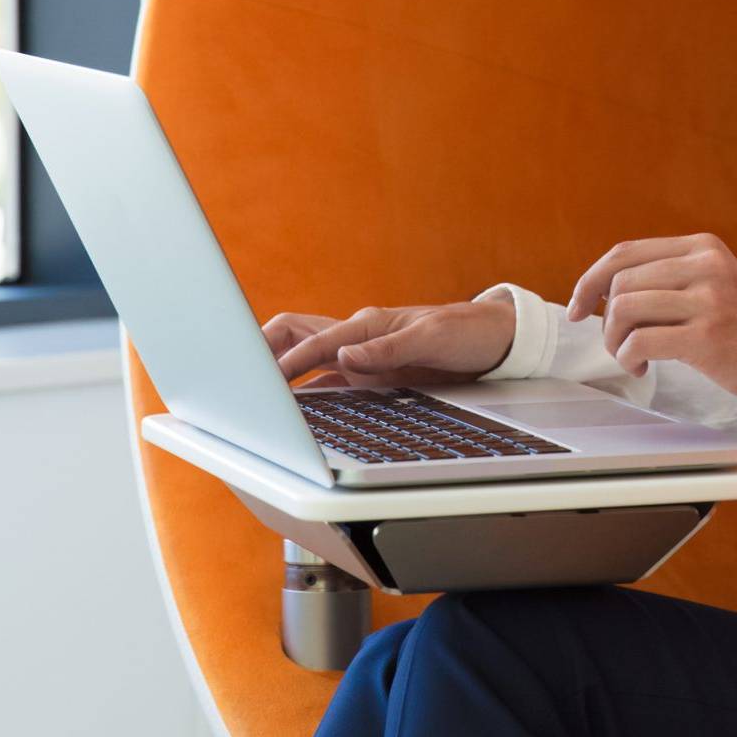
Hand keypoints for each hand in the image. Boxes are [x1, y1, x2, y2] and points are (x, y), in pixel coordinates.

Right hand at [264, 298, 516, 388]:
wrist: (497, 342)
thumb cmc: (467, 332)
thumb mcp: (432, 339)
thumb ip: (388, 349)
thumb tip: (343, 357)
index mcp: (368, 324)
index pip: (314, 341)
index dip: (286, 362)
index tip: (260, 379)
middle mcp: (359, 339)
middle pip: (296, 335)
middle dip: (263, 349)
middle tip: (238, 375)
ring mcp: (362, 357)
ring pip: (307, 358)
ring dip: (280, 371)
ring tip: (252, 395)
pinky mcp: (372, 376)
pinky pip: (328, 382)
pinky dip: (306, 392)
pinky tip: (294, 412)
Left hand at [564, 232, 736, 421]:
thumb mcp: (720, 285)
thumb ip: (675, 277)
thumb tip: (608, 288)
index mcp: (705, 247)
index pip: (625, 252)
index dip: (591, 280)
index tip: (578, 307)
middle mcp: (707, 265)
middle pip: (620, 282)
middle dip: (604, 318)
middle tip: (615, 344)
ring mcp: (709, 299)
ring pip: (624, 309)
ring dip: (615, 341)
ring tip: (630, 357)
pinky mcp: (708, 337)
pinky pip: (639, 341)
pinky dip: (628, 358)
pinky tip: (642, 368)